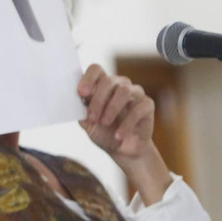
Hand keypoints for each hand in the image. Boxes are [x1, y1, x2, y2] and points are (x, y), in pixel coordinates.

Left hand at [77, 64, 172, 203]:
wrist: (123, 150)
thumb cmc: (104, 132)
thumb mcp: (88, 124)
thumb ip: (81, 111)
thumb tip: (73, 102)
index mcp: (102, 85)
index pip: (96, 70)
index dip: (88, 78)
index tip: (81, 93)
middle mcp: (119, 84)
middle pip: (108, 80)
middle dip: (97, 100)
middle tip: (92, 117)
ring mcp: (135, 93)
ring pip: (124, 91)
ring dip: (111, 108)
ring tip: (104, 123)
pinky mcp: (147, 104)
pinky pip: (138, 109)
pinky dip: (126, 124)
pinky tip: (119, 135)